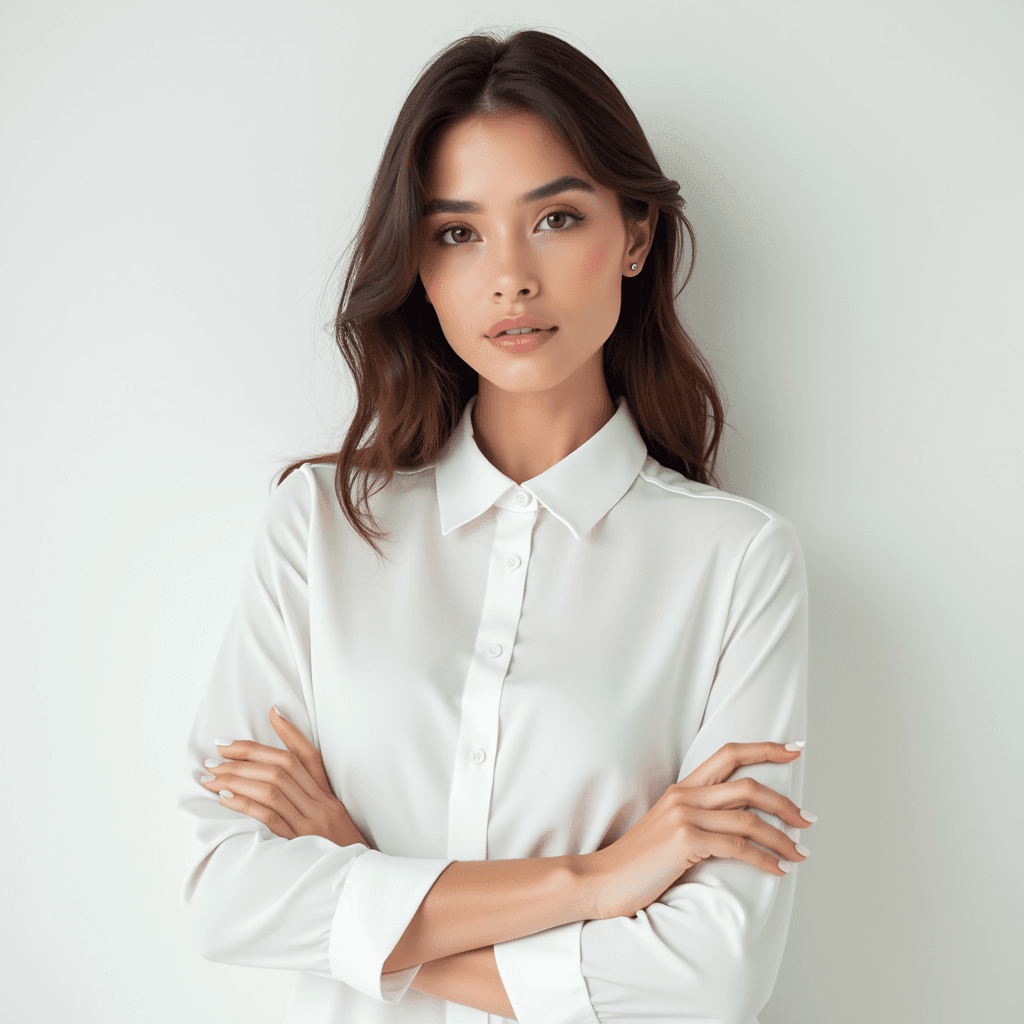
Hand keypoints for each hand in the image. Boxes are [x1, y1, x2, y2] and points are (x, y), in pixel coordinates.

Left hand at [199, 707, 368, 847]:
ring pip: (272, 790)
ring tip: (212, 776)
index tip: (266, 716)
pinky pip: (269, 817)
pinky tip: (225, 798)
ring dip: (237, 779)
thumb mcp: (329, 815)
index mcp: (326, 794)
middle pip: (282, 768)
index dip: (286, 733)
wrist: (355, 878)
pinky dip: (245, 804)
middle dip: (246, 757)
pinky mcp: (299, 843)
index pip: (306, 756)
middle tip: (216, 754)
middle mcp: (320, 804)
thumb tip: (281, 764)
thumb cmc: (337, 847)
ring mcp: (310, 823)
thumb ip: (309, 792)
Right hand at [587, 741, 813, 919]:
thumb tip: (742, 824)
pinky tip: (779, 870)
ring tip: (802, 854)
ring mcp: (684, 816)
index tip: (795, 750)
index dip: (765, 749)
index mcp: (682, 788)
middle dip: (786, 803)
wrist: (601, 880)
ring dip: (783, 838)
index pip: (728, 754)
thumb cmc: (638, 863)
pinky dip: (766, 859)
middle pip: (748, 786)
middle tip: (809, 820)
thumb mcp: (669, 830)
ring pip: (749, 819)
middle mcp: (685, 795)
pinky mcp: (686, 841)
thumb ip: (700, 819)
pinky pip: (739, 848)